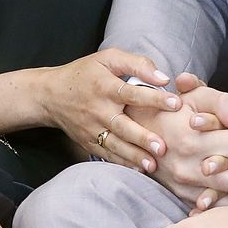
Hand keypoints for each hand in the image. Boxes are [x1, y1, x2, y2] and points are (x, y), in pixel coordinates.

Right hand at [39, 48, 181, 172]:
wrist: (51, 94)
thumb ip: (137, 63)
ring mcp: (91, 129)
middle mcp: (98, 110)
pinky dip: (122, 163)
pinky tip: (138, 169)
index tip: (177, 103)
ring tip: (153, 165)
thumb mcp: (108, 58)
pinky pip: (106, 154)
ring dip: (134, 156)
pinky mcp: (87, 142)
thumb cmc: (85, 73)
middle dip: (143, 138)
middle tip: (163, 147)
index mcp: (105, 86)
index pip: (133, 93)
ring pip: (116, 145)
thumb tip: (163, 78)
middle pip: (123, 126)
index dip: (155, 98)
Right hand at [127, 74, 227, 209]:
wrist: (137, 127)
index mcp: (194, 140)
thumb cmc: (172, 108)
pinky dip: (223, 194)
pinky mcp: (182, 195)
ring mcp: (185, 185)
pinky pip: (215, 206)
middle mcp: (188, 168)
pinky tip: (222, 178)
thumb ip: (225, 105)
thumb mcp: (197, 96)